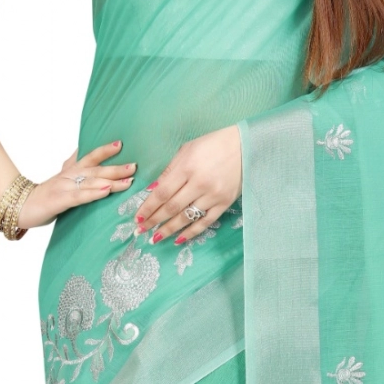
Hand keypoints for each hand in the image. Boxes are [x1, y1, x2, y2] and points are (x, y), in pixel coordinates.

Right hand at [17, 141, 136, 229]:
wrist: (20, 205)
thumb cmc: (45, 194)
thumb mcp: (62, 178)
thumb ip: (75, 166)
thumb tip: (84, 152)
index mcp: (71, 170)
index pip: (91, 156)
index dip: (105, 150)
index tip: (121, 143)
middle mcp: (70, 175)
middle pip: (97, 169)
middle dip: (117, 167)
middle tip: (136, 165)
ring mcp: (65, 186)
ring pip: (92, 181)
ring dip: (112, 180)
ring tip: (129, 179)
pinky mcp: (60, 200)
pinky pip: (80, 196)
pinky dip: (94, 193)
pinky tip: (107, 190)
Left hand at [132, 125, 241, 244]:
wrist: (245, 146)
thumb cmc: (212, 144)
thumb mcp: (187, 150)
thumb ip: (169, 171)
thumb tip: (152, 190)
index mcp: (187, 168)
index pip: (162, 193)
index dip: (148, 207)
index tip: (137, 217)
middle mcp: (199, 184)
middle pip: (171, 207)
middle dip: (154, 221)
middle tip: (141, 230)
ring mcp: (213, 195)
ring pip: (186, 217)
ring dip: (169, 230)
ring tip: (155, 238)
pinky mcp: (225, 203)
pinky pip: (205, 222)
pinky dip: (191, 232)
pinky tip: (179, 239)